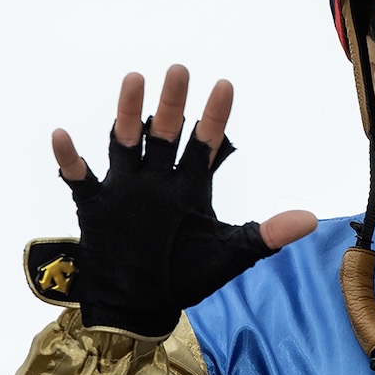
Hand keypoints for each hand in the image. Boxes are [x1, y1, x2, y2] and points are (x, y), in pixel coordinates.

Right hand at [51, 64, 316, 336]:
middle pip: (166, 133)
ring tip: (134, 80)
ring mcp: (125, 189)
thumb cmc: (186, 277)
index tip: (224, 85)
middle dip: (173, 103)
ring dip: (128, 113)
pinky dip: (70, 158)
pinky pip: (78, 177)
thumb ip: (267, 235)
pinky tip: (63, 135)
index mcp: (190, 187)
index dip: (214, 117)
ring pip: (125, 142)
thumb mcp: (231, 255)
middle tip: (180, 69)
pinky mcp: (95, 206)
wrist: (140, 305)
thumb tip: (311, 220)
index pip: (205, 143)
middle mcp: (158, 180)